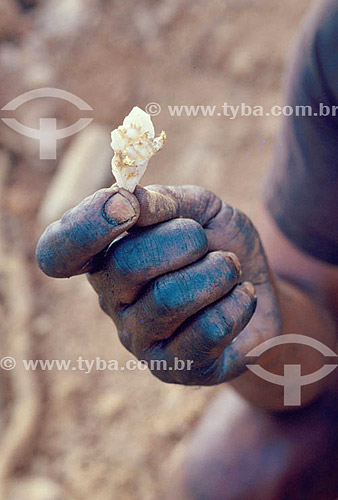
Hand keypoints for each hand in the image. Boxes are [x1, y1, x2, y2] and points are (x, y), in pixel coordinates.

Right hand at [36, 184, 280, 384]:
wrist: (257, 288)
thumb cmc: (218, 246)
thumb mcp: (198, 209)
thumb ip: (164, 200)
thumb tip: (129, 196)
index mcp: (106, 256)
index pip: (58, 251)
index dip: (84, 226)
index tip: (126, 205)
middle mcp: (112, 300)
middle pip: (126, 265)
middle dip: (183, 240)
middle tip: (204, 241)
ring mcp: (140, 339)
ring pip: (170, 298)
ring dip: (217, 272)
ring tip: (229, 268)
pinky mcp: (175, 368)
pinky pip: (208, 331)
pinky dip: (237, 303)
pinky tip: (241, 297)